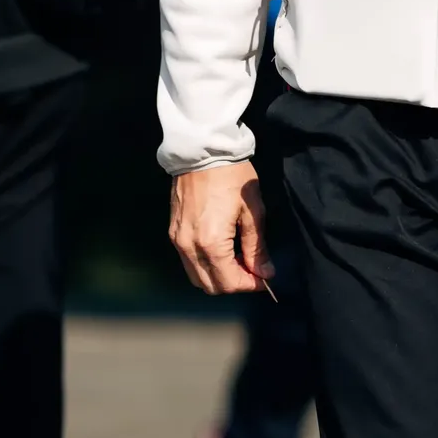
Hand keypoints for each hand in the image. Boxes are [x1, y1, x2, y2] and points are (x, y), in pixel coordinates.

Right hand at [169, 159, 270, 295]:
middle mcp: (189, 248)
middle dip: (234, 284)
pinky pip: (188, 263)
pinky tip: (222, 252)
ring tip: (238, 262)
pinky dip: (205, 266)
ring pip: (196, 278)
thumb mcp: (253, 210)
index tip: (264, 280)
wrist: (203, 151)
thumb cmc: (233, 176)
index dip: (249, 285)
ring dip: (218, 277)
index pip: (229, 282)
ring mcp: (177, 241)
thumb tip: (265, 273)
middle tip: (252, 271)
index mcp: (211, 243)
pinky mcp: (172, 233)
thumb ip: (257, 246)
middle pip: (210, 286)